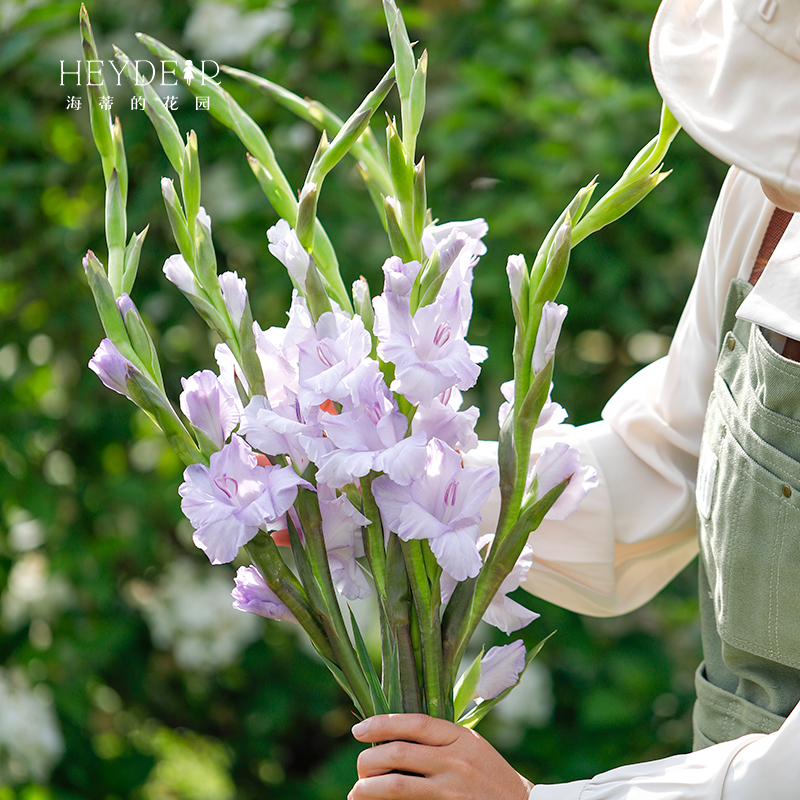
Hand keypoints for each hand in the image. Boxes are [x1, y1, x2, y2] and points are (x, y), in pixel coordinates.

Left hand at [348, 713, 533, 799]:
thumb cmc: (489, 774)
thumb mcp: (470, 745)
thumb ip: (438, 738)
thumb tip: (391, 735)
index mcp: (460, 737)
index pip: (414, 723)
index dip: (381, 723)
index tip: (357, 729)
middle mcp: (456, 761)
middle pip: (399, 754)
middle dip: (369, 759)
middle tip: (360, 766)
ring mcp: (453, 791)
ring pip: (399, 786)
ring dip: (370, 788)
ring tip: (357, 791)